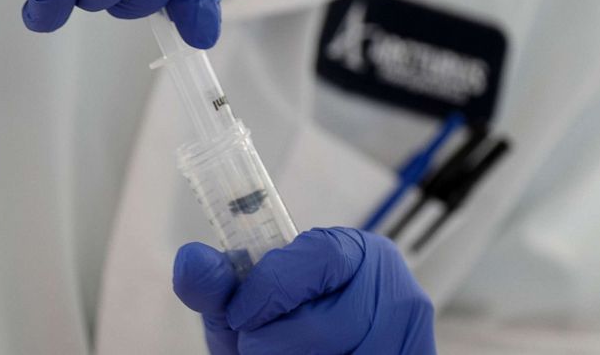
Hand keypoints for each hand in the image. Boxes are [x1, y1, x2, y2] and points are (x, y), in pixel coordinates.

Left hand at [173, 227, 436, 353]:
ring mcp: (408, 338)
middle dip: (273, 344)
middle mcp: (397, 294)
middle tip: (263, 345)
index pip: (312, 261)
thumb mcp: (250, 306)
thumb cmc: (288, 331)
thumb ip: (219, 286)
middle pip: (321, 327)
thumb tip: (191, 258)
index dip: (266, 292)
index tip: (241, 314)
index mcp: (360, 254)